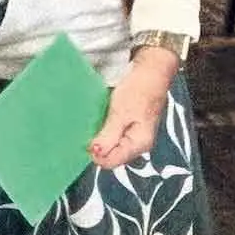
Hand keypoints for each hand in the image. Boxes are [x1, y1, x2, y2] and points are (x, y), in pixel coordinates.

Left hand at [88, 47, 177, 169]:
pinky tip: (95, 123)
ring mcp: (133, 135)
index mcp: (139, 144)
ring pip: (110, 145)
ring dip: (98, 138)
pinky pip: (112, 135)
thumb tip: (97, 154)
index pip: (112, 162)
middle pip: (111, 155)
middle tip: (84, 132)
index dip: (95, 154)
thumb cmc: (138, 90)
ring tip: (88, 127)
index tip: (84, 141)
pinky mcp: (128, 126)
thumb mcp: (121, 112)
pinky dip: (102, 130)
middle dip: (96, 147)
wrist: (150, 72)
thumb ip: (109, 135)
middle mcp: (137, 144)